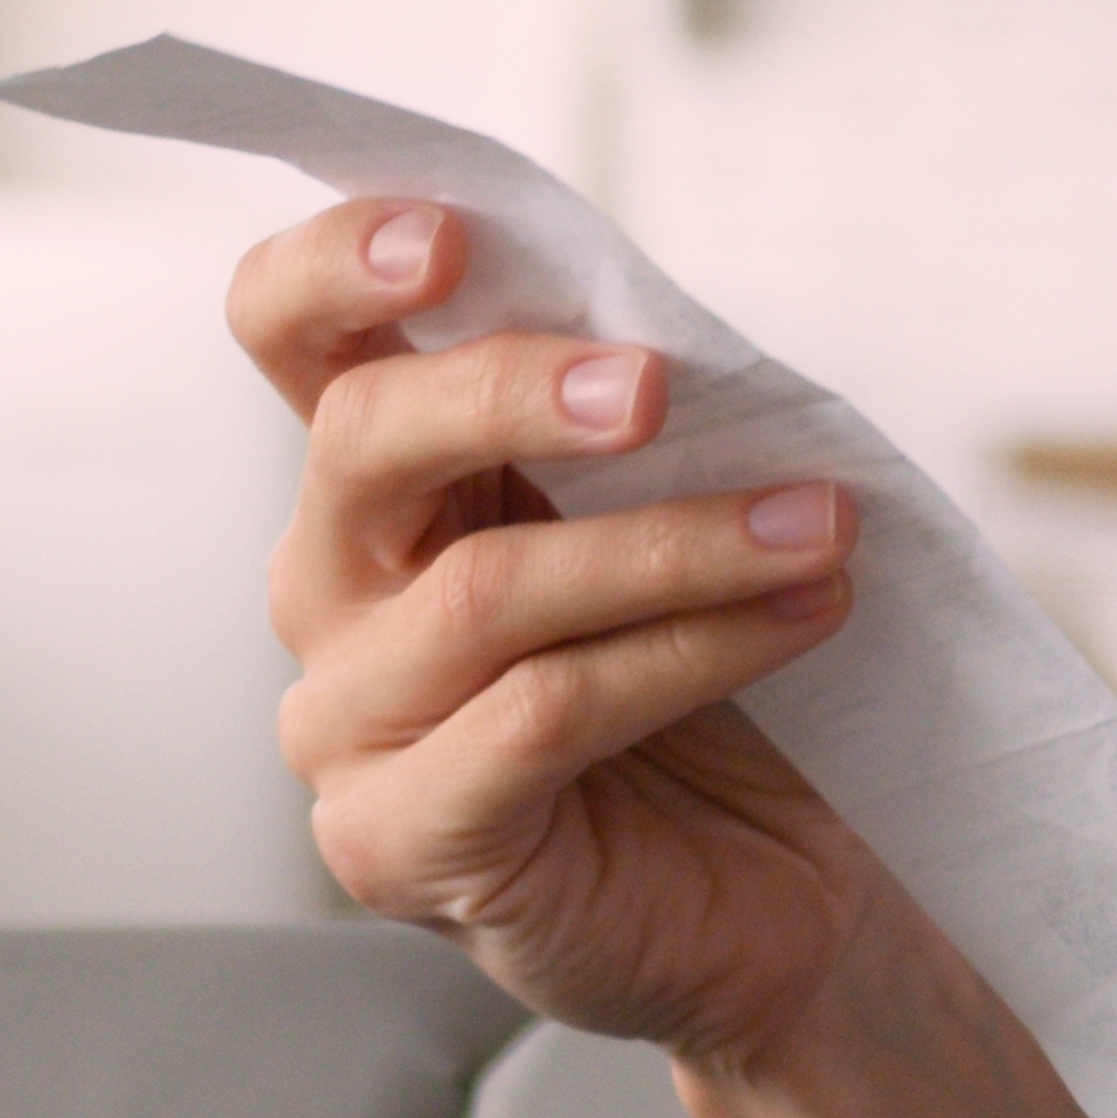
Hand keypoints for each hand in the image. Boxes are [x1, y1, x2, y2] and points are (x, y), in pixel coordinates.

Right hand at [235, 198, 886, 1068]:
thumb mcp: (681, 511)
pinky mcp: (397, 842)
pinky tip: (801, 619)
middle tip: (657, 384)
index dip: (337, 265)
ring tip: (822, 529)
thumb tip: (672, 325)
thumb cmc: (725, 677)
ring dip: (676, 546)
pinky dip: (689, 652)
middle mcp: (330, 590)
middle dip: (513, 389)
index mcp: (385, 480)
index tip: (449, 233)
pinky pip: (539, 716)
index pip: (294, 337)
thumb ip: (639, 419)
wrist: (781, 884)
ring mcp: (347, 725)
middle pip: (362, 440)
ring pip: (484, 591)